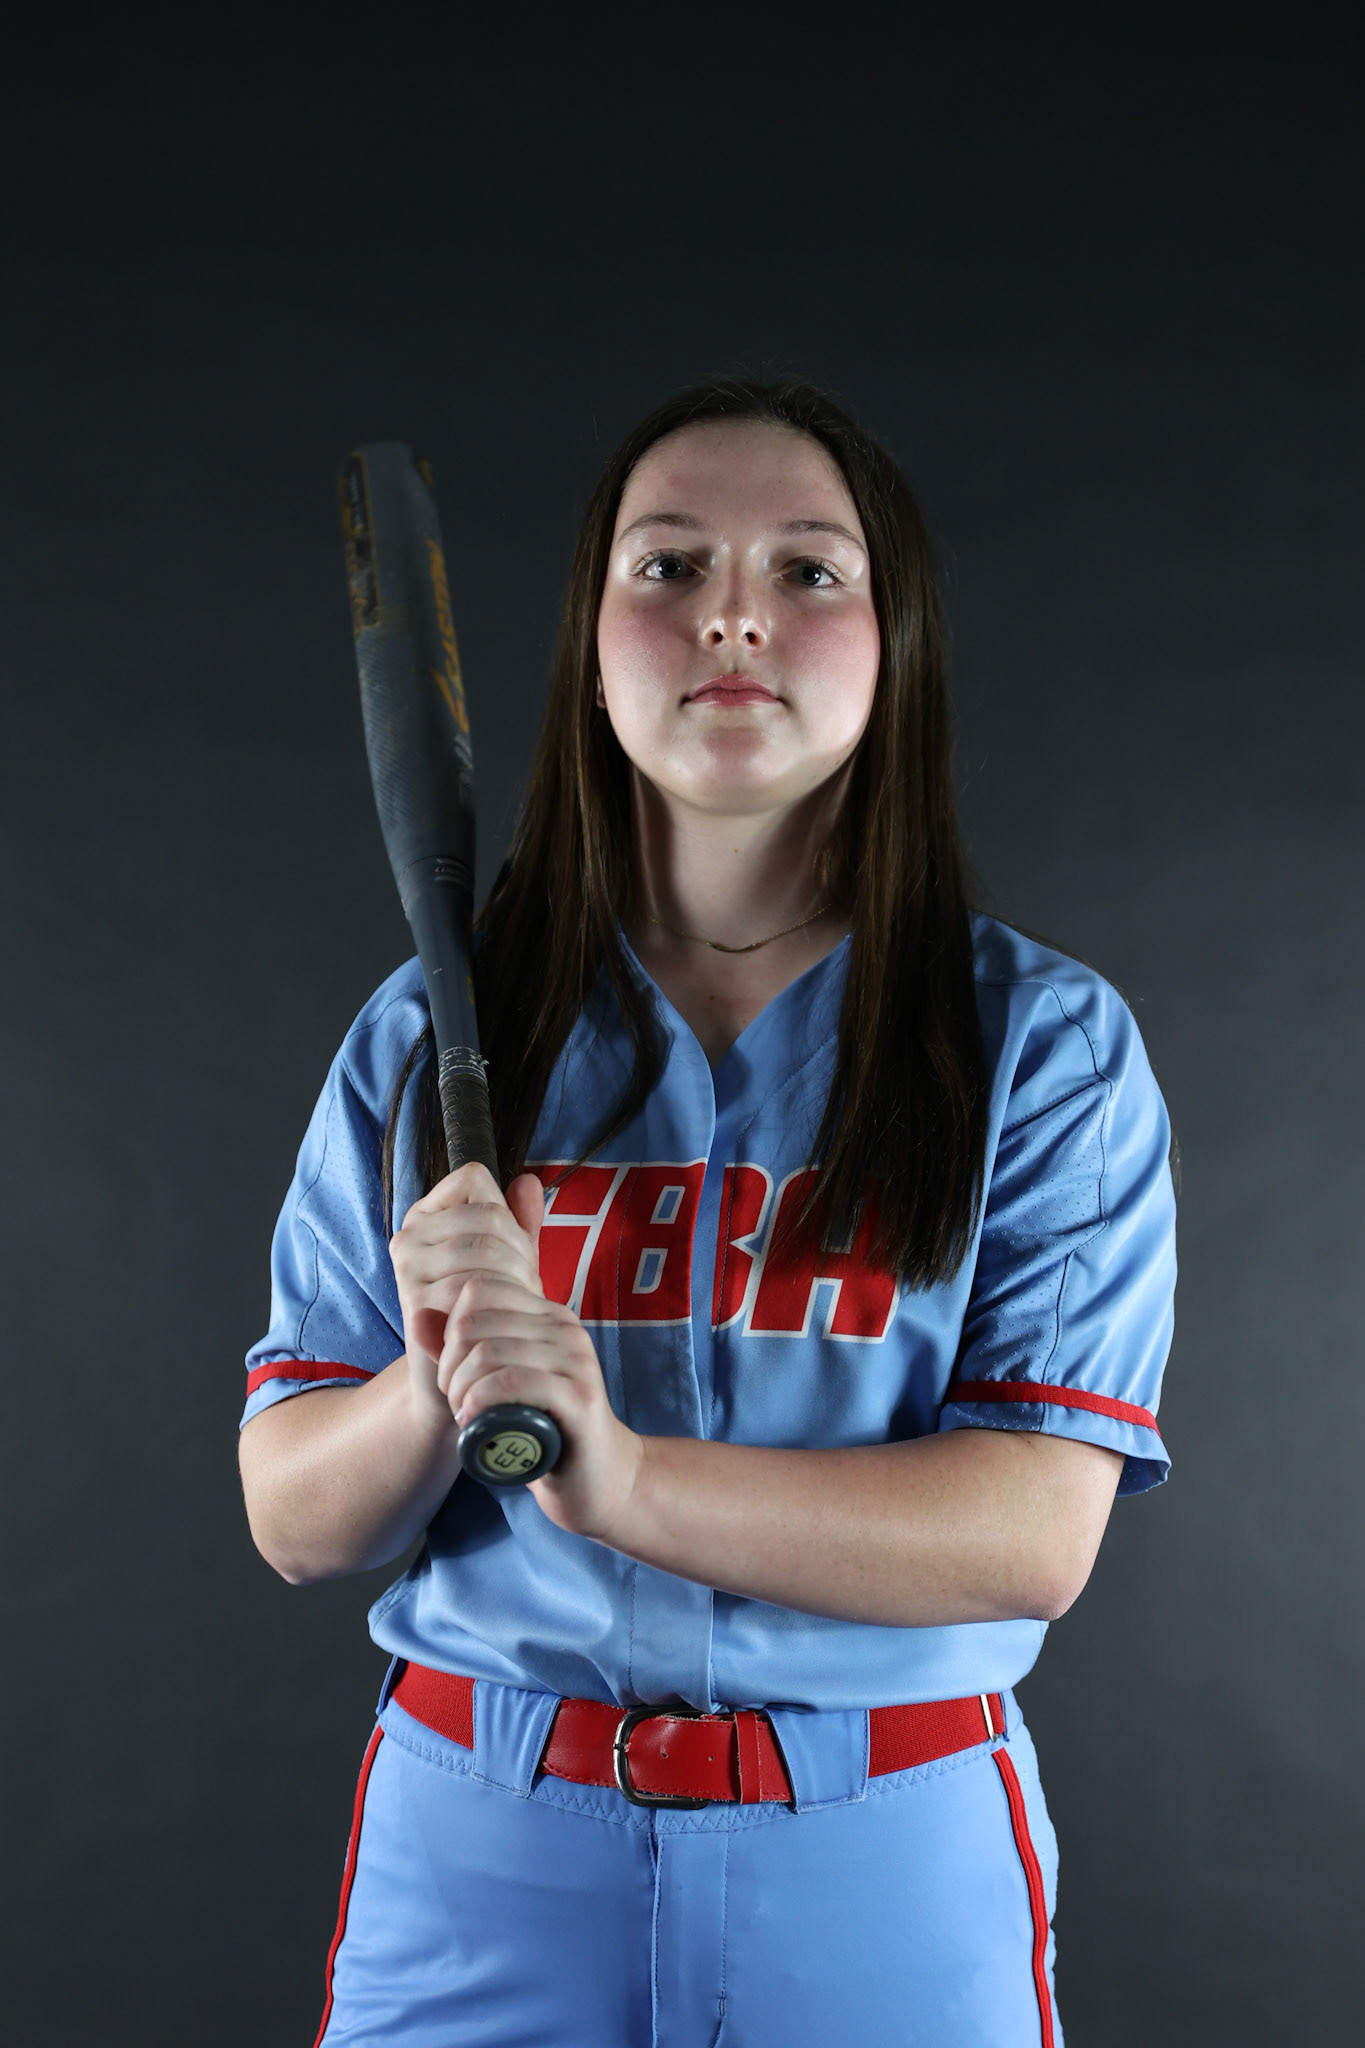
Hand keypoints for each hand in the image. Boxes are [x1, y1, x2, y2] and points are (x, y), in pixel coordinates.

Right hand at [388, 1162, 544, 1417]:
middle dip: (520, 1253)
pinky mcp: (412, 1297)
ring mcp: (406, 1264)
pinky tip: (500, 1320)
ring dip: (514, 1279)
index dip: (507, 1213)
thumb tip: (529, 1182)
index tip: (515, 1252)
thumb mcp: (509, 1262)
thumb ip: (519, 1222)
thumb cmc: (487, 1313)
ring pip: (483, 1247)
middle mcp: (409, 1232)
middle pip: (487, 1215)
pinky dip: (497, 1302)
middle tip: (525, 1288)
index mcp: (427, 1214)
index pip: (474, 1179)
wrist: (459, 1377)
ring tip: (515, 1304)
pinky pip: (469, 1285)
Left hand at [437, 1278, 644, 1540]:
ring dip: (460, 1389)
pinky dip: (480, 1400)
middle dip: (449, 1365)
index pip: (480, 1291)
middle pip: (475, 1323)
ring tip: (463, 1414)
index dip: (450, 1329)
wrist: (598, 1478)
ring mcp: (576, 1361)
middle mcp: (566, 1328)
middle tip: (454, 1401)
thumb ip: (462, 1349)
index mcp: (550, 1315)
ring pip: (488, 1352)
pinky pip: (513, 1381)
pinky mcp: (579, 1396)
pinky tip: (473, 1421)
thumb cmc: (544, 1430)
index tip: (452, 1370)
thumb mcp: (500, 1381)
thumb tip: (418, 1316)